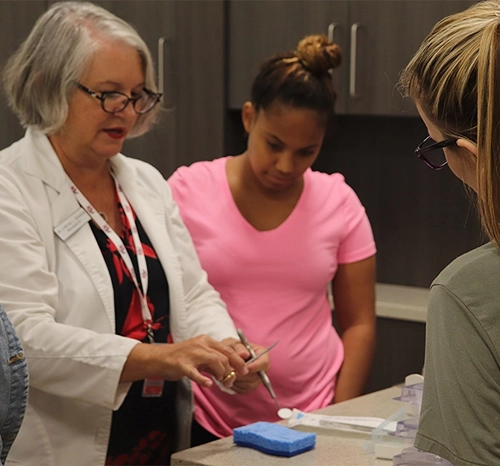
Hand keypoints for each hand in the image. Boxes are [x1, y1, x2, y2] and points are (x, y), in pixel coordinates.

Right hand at [122, 334, 248, 387]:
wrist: (159, 358)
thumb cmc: (181, 358)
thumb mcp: (199, 355)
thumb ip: (213, 360)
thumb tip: (228, 370)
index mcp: (206, 340)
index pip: (228, 348)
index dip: (238, 360)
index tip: (245, 370)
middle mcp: (200, 344)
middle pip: (224, 355)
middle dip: (233, 368)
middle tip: (234, 379)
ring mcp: (191, 354)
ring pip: (214, 361)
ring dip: (222, 373)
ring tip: (222, 381)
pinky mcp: (182, 364)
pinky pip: (195, 372)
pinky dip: (203, 379)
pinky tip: (209, 384)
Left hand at [231, 342, 269, 393]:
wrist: (227, 356)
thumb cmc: (232, 347)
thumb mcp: (234, 344)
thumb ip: (239, 348)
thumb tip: (244, 354)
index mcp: (262, 354)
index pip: (264, 363)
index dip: (255, 367)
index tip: (245, 368)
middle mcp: (262, 368)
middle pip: (257, 376)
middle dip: (243, 375)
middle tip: (231, 371)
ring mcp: (257, 379)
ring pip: (250, 385)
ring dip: (238, 381)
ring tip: (228, 374)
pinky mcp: (250, 387)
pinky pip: (244, 390)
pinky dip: (235, 386)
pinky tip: (229, 379)